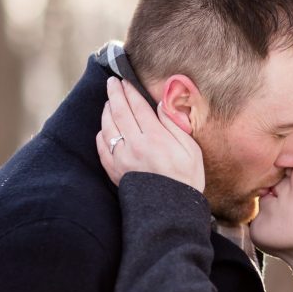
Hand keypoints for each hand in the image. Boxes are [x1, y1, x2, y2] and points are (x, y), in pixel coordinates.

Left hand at [96, 77, 204, 192]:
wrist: (172, 211)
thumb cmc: (187, 178)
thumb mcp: (190, 149)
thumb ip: (174, 124)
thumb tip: (161, 104)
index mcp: (155, 137)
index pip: (137, 106)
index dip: (130, 91)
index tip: (125, 80)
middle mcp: (134, 145)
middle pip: (119, 112)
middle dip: (114, 94)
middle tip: (111, 82)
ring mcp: (121, 158)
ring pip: (107, 127)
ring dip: (106, 110)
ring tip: (108, 101)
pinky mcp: (114, 171)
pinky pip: (102, 147)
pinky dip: (102, 134)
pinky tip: (105, 128)